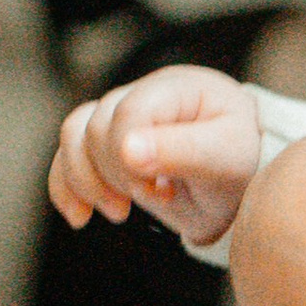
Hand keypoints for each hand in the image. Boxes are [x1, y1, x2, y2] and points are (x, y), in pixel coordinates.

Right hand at [50, 65, 262, 247]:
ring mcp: (120, 115)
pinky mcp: (105, 142)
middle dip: (118, 174)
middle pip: (97, 127)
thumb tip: (128, 150)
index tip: (160, 188)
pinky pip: (66, 155)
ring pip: (73, 137)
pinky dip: (65, 188)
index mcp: (178, 87)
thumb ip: (182, 150)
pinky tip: (80, 217)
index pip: (127, 113)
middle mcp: (143, 93)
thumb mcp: (225, 158)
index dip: (130, 157)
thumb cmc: (239, 161)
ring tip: (122, 211)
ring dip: (89, 182)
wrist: (240, 180)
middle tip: (157, 196)